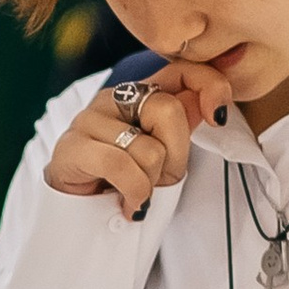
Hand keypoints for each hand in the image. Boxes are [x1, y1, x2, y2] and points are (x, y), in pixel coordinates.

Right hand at [44, 60, 221, 216]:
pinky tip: (129, 206)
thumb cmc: (125, 184)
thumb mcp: (166, 155)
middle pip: (168, 111)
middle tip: (158, 179)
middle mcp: (113, 98)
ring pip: (148, 150)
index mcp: (138, 95)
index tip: (217, 118)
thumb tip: (211, 103)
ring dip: (150, 184)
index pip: (181, 70)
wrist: (81, 218)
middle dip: (174, 156)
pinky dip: (134, 193)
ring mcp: (88, 119)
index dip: (209, 85)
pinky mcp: (71, 146)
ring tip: (136, 194)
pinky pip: (120, 166)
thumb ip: (184, 125)